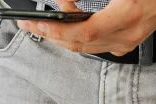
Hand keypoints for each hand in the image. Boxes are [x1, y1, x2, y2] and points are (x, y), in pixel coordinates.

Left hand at [18, 0, 155, 55]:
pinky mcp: (125, 44)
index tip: (38, 24)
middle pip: (78, 42)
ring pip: (82, 47)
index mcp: (127, 14)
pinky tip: (63, 28)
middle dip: (49, 33)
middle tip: (27, 23)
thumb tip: (63, 1)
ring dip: (58, 36)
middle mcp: (127, 33)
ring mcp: (126, 42)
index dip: (58, 30)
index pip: (84, 32)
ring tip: (39, 25)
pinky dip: (74, 37)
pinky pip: (92, 46)